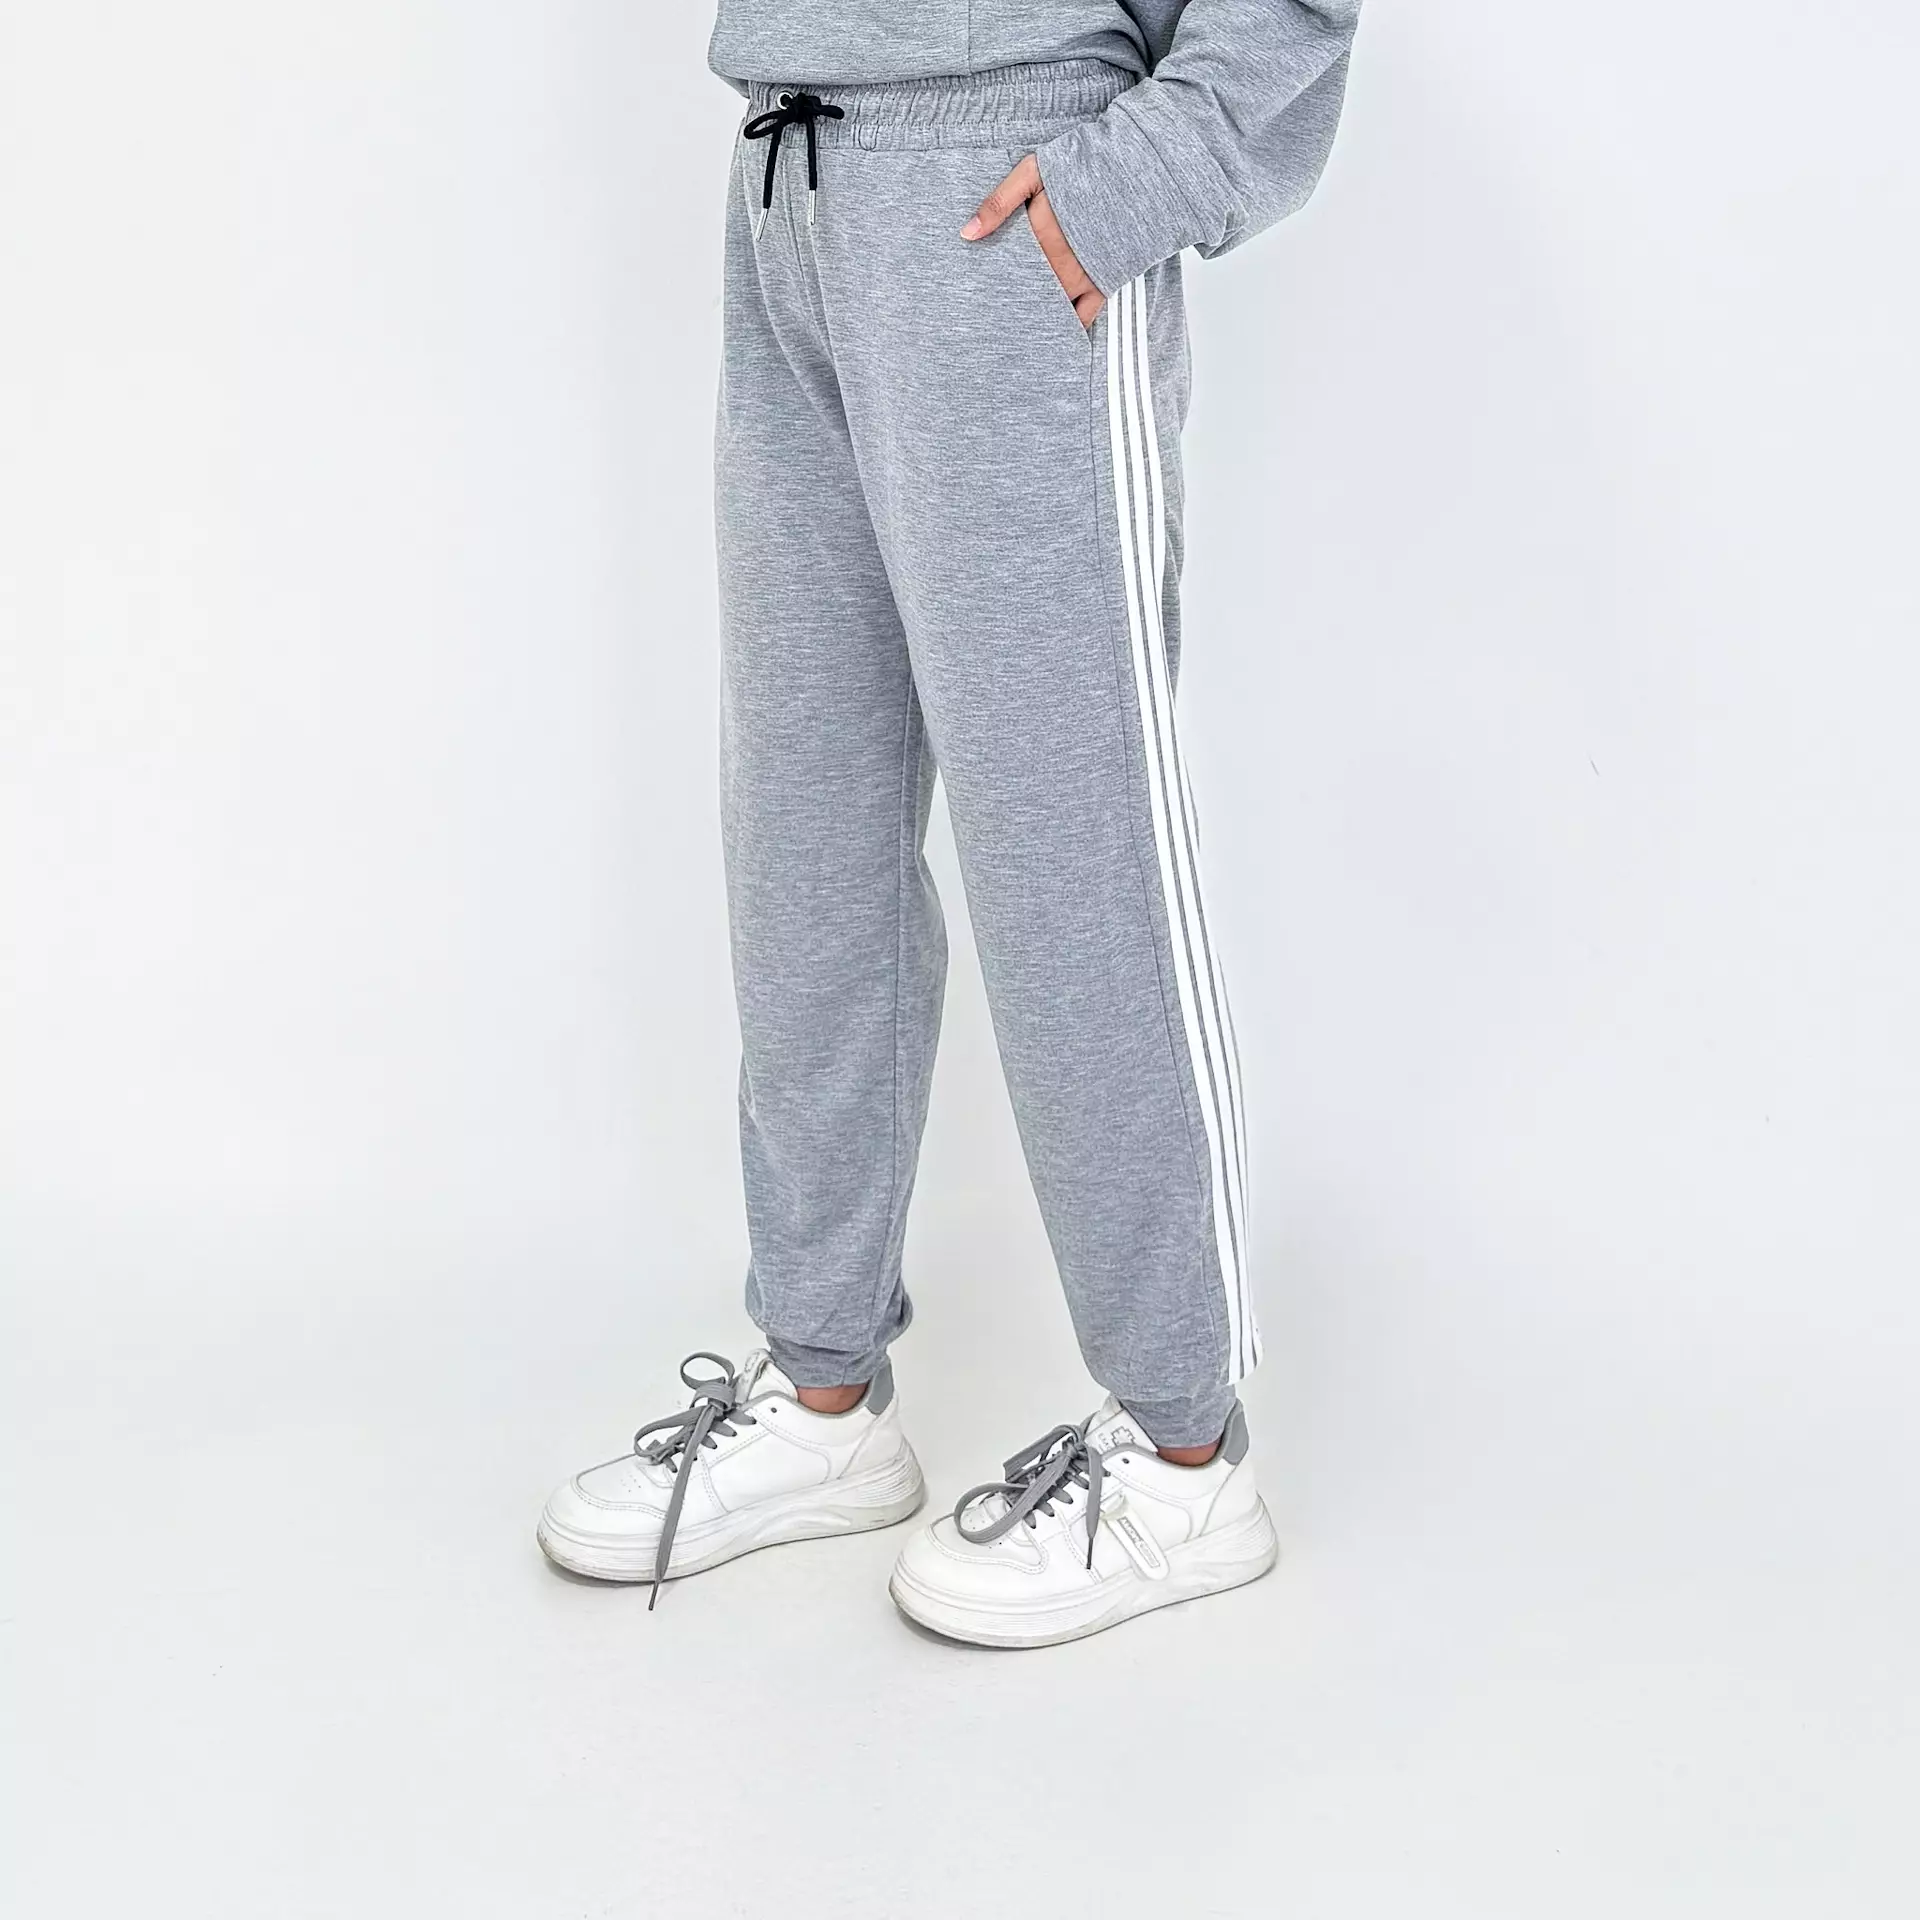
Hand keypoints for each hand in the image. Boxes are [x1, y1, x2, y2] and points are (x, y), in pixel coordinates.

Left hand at [961, 154, 1104, 328]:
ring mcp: (1084, 276)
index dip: (992, 279)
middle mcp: (1061, 263)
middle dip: (1011, 299)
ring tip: (1017, 325)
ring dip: (1036, 314)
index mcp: (1039, 238)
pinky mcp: (1105, 281)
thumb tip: (968, 233)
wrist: (1135, 169)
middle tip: (992, 313)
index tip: (980, 288)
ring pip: (1053, 305)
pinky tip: (1056, 332)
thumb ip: (999, 202)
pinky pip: (1086, 314)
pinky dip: (1070, 326)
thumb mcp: (1033, 172)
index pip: (1008, 269)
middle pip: (1029, 291)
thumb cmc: (1082, 166)